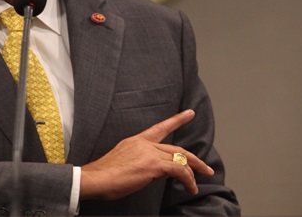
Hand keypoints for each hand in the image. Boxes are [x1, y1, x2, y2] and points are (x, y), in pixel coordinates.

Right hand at [79, 109, 214, 200]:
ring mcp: (149, 153)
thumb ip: (140, 161)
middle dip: (194, 159)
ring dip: (193, 173)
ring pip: (180, 159)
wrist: (96, 178)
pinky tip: (190, 187)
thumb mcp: (124, 162)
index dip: (177, 120)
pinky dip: (188, 180)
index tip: (189, 113)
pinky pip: (179, 170)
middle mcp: (144, 143)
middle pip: (176, 148)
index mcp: (135, 140)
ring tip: (198, 184)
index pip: (159, 128)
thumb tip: (154, 171)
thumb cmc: (105, 175)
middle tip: (206, 168)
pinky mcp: (153, 165)